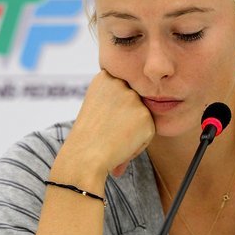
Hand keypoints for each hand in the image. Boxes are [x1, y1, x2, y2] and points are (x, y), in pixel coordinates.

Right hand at [52, 69, 154, 184]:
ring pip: (142, 118)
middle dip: (125, 120)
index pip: (122, 92)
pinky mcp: (146, 116)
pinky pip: (148, 133)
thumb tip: (137, 101)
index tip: (102, 120)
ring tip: (114, 140)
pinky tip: (122, 146)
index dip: (114, 110)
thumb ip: (116, 100)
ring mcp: (134, 99)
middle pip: (133, 104)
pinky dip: (138, 144)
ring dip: (133, 131)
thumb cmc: (88, 138)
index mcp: (104, 77)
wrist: (85, 156)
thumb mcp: (97, 107)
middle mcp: (120, 83)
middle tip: (108, 132)